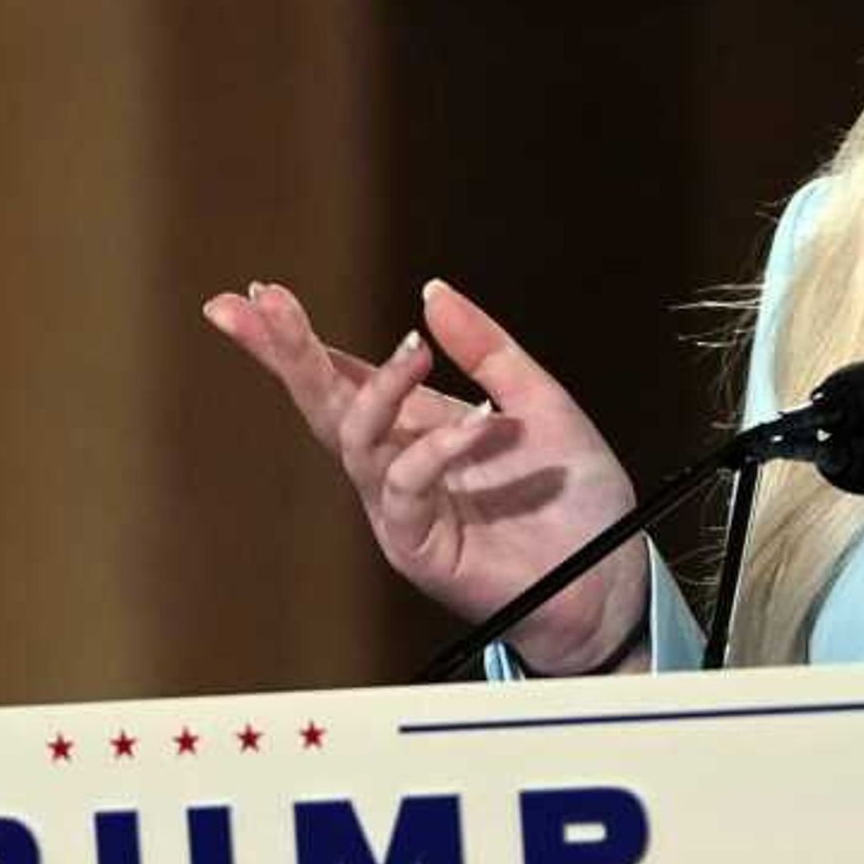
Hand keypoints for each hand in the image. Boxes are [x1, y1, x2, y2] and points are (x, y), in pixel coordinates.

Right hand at [201, 276, 648, 674]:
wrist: (608, 574)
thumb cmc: (573, 498)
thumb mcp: (537, 402)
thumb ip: (486, 349)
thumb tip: (432, 289)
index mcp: (417, 424)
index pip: (343, 374)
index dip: (297, 337)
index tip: (257, 290)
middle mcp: (397, 462)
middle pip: (324, 403)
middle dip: (286, 352)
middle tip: (256, 303)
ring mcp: (402, 507)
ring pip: (356, 442)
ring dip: (378, 390)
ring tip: (414, 350)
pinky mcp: (419, 547)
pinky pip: (405, 489)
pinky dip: (434, 451)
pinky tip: (474, 423)